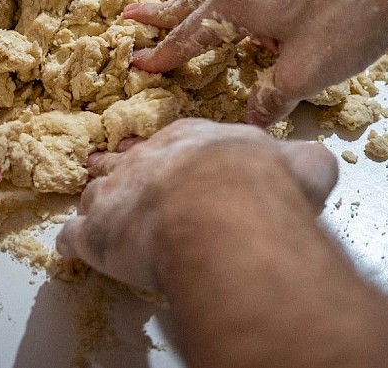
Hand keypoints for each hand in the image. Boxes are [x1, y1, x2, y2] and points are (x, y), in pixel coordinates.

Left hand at [56, 118, 336, 290]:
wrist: (224, 210)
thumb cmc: (262, 185)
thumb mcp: (300, 164)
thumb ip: (301, 162)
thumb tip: (314, 164)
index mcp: (192, 140)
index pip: (175, 144)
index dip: (173, 159)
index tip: (172, 166)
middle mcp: (147, 159)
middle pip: (127, 162)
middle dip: (125, 172)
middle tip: (122, 181)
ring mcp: (116, 193)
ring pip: (96, 194)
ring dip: (98, 205)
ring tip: (96, 211)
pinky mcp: (96, 233)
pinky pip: (74, 236)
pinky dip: (74, 243)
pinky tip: (73, 247)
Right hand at [125, 0, 387, 124]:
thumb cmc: (350, 19)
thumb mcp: (306, 72)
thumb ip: (271, 97)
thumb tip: (250, 121)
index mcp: (237, 4)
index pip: (189, 35)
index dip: (164, 55)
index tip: (139, 65)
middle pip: (194, 4)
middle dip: (162, 15)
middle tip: (130, 16)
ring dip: (196, 5)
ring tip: (177, 11)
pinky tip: (241, 3)